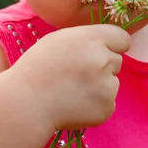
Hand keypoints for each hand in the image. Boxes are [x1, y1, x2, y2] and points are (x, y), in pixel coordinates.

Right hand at [9, 24, 130, 129]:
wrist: (25, 103)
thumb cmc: (37, 68)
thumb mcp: (59, 39)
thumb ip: (87, 39)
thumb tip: (107, 44)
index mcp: (92, 39)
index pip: (122, 38)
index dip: (113, 45)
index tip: (104, 51)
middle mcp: (104, 60)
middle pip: (117, 61)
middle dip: (102, 67)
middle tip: (76, 75)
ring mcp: (107, 85)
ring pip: (112, 83)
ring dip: (99, 87)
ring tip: (72, 91)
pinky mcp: (107, 108)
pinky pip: (108, 103)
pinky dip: (95, 105)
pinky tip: (74, 104)